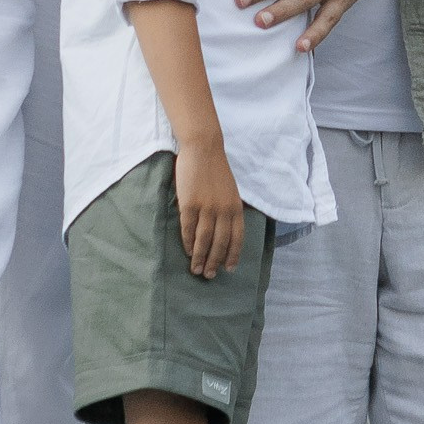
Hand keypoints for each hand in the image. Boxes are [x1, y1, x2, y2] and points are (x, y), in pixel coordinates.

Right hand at [173, 135, 243, 276]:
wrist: (203, 148)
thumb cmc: (215, 169)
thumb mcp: (230, 191)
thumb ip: (229, 210)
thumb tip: (225, 231)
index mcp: (236, 207)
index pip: (237, 238)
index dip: (232, 255)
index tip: (229, 269)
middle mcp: (223, 210)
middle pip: (220, 243)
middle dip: (215, 262)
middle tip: (209, 275)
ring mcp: (206, 208)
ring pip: (204, 240)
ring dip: (200, 257)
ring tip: (196, 270)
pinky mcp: (189, 204)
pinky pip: (188, 229)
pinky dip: (188, 242)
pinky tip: (187, 251)